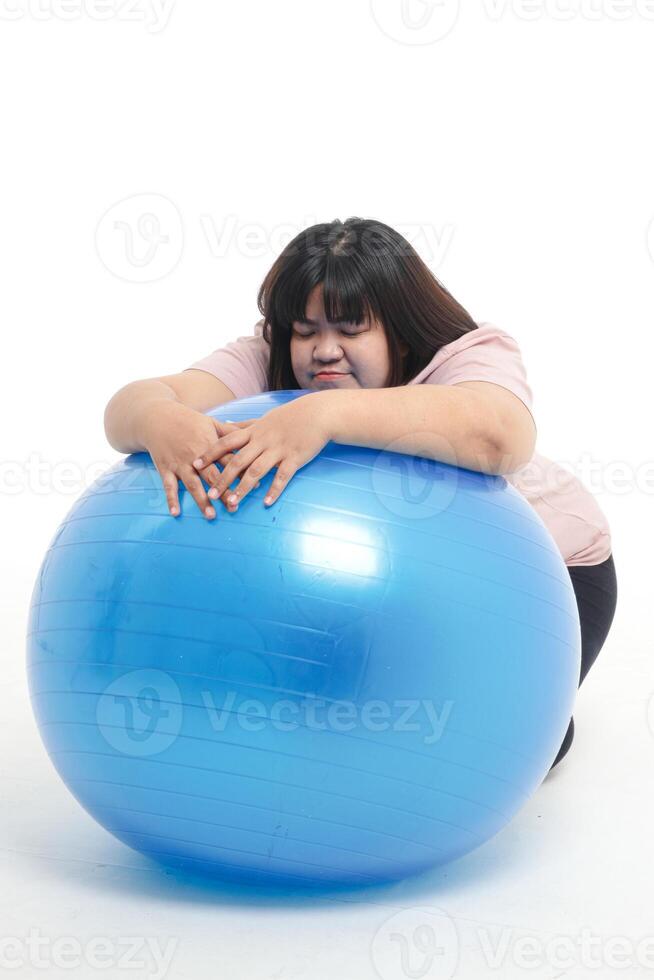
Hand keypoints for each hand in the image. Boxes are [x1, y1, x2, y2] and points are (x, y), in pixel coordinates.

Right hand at [140, 401, 261, 518]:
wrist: (158, 418)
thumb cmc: (188, 420)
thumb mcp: (211, 422)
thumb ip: (232, 431)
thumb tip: (255, 429)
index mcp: (210, 445)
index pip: (229, 462)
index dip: (241, 474)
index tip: (253, 487)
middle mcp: (195, 456)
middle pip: (212, 476)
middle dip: (223, 492)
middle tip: (234, 507)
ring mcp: (180, 464)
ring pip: (192, 484)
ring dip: (201, 500)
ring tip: (211, 515)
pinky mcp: (166, 469)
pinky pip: (168, 486)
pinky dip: (171, 500)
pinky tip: (176, 513)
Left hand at [191, 394, 332, 508]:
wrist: (317, 414)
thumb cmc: (290, 417)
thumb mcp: (264, 418)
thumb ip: (244, 425)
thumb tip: (224, 424)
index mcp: (254, 432)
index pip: (226, 442)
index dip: (210, 454)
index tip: (195, 464)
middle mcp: (263, 441)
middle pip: (238, 461)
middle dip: (223, 478)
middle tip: (210, 493)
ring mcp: (279, 450)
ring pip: (257, 471)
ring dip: (244, 488)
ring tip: (233, 501)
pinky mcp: (295, 458)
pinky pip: (282, 476)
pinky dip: (274, 490)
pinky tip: (266, 502)